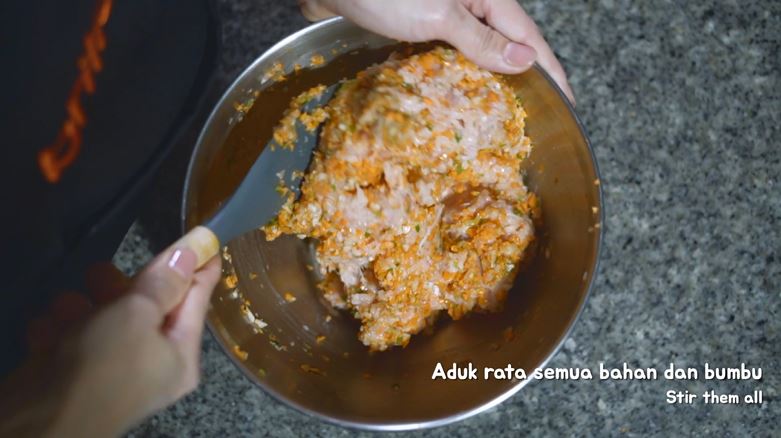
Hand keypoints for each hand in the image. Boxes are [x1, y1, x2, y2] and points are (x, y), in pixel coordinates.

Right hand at [0, 229, 220, 436]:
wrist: (34, 425)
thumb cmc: (100, 367)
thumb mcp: (137, 316)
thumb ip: (164, 283)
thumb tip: (194, 252)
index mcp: (180, 357)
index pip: (198, 301)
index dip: (200, 267)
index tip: (207, 236)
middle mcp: (152, 365)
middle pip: (147, 307)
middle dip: (122, 287)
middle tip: (100, 273)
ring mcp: (112, 372)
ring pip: (103, 320)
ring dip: (82, 309)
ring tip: (67, 308)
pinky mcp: (74, 376)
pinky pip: (71, 339)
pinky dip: (58, 332)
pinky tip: (47, 333)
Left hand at [299, 0, 574, 102]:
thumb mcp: (438, 15)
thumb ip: (480, 40)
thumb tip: (525, 62)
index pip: (531, 39)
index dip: (552, 72)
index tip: (568, 104)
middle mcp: (472, 5)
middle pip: (509, 46)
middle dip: (526, 80)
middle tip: (538, 118)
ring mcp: (447, 15)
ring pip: (481, 53)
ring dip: (494, 82)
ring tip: (507, 116)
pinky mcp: (422, 25)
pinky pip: (453, 54)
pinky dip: (463, 77)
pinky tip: (463, 98)